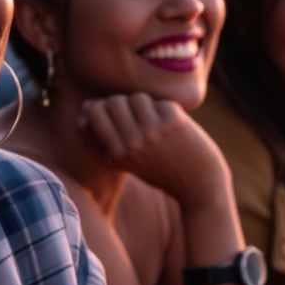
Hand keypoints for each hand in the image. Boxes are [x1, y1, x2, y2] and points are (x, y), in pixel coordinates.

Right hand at [76, 95, 230, 214]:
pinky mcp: (174, 122)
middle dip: (124, 103)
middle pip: (114, 101)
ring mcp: (153, 131)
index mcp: (118, 153)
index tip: (115, 113)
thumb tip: (84, 109)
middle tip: (137, 116)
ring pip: (137, 98)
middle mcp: (133, 142)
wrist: (199, 185)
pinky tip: (174, 125)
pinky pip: (161, 102)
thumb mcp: (128, 162)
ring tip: (156, 120)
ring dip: (147, 105)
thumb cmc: (162, 171)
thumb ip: (106, 138)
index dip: (103, 106)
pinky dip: (167, 110)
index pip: (96, 112)